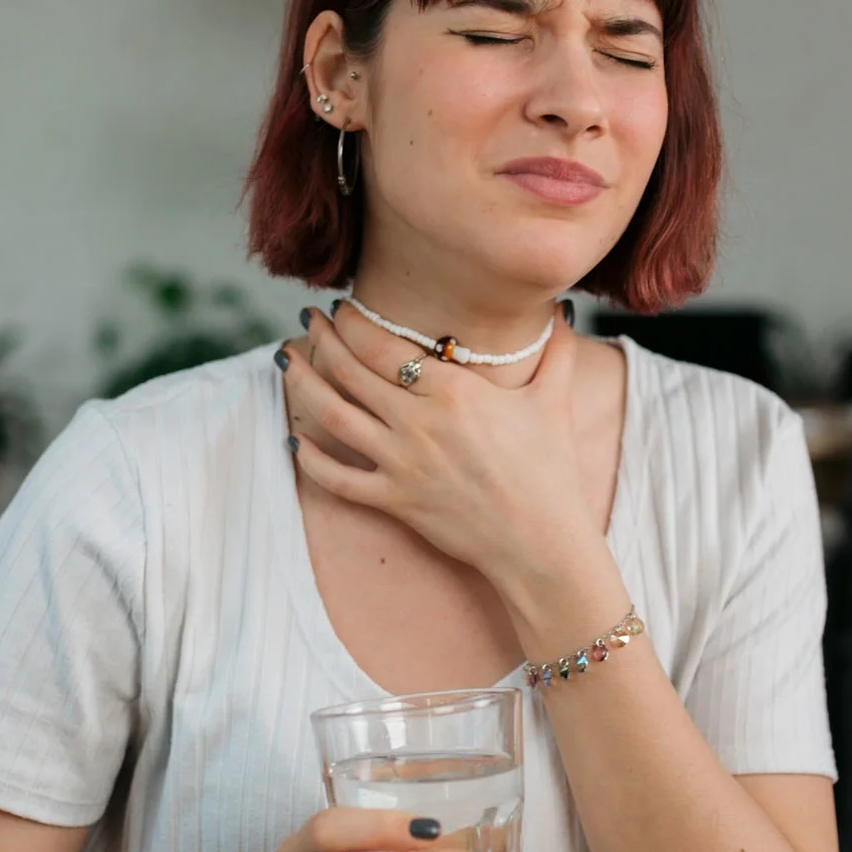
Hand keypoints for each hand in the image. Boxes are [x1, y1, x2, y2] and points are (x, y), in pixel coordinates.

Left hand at [281, 301, 598, 592]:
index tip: (342, 309)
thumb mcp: (553, 401)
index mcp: (453, 390)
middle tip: (308, 323)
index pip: (384, 345)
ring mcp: (402, 463)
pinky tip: (294, 438)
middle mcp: (418, 422)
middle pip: (350, 372)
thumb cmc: (550, 471)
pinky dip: (309, 459)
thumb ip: (556, 351)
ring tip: (287, 362)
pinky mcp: (395, 501)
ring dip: (304, 384)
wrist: (541, 542)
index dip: (354, 323)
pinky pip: (338, 479)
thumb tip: (564, 312)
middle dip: (323, 341)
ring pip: (333, 416)